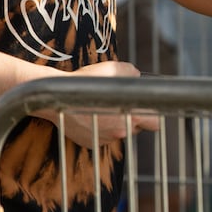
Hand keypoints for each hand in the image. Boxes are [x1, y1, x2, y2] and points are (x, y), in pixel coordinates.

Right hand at [37, 61, 159, 147]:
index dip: (153, 113)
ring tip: (101, 105)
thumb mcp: (114, 69)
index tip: (147, 106)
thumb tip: (138, 77)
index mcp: (130, 114)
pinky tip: (89, 113)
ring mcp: (105, 139)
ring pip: (120, 131)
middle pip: (137, 127)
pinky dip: (100, 127)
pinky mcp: (91, 143)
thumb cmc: (85, 80)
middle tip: (120, 101)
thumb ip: (132, 74)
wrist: (55, 96)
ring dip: (116, 121)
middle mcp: (120, 131)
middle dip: (133, 115)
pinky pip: (103, 135)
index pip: (156, 122)